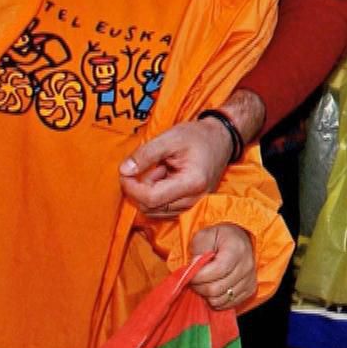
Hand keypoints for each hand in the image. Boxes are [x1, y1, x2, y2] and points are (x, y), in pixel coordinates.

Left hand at [120, 114, 235, 216]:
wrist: (222, 138)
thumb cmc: (198, 136)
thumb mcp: (170, 138)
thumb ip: (145, 154)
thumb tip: (124, 171)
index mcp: (192, 182)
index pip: (151, 198)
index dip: (131, 188)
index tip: (125, 172)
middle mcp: (195, 198)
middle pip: (151, 208)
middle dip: (136, 191)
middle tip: (135, 169)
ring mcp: (194, 202)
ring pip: (156, 211)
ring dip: (146, 194)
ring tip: (155, 171)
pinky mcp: (191, 203)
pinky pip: (165, 208)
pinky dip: (155, 196)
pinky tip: (161, 178)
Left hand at [190, 224, 255, 310]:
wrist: (240, 239)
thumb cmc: (220, 237)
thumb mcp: (205, 235)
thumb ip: (198, 248)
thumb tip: (194, 266)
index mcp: (237, 249)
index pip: (217, 271)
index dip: (198, 276)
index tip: (189, 273)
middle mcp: (247, 266)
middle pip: (217, 289)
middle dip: (199, 287)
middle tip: (194, 280)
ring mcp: (250, 279)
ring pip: (221, 299)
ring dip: (207, 295)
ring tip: (204, 283)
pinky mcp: (250, 290)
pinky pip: (228, 304)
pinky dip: (216, 300)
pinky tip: (214, 288)